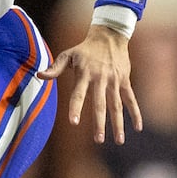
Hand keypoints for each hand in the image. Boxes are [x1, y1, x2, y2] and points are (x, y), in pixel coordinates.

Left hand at [37, 23, 140, 143]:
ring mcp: (114, 81)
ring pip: (117, 105)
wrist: (110, 36)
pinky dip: (136, 113)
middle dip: (99, 123)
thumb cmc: (85, 49)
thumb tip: (39, 75)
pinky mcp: (124, 81)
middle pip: (100, 104)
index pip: (79, 94)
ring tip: (119, 141)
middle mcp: (100, 79)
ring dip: (118, 123)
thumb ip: (54, 68)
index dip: (76, 108)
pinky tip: (138, 127)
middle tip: (98, 139)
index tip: (73, 122)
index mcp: (84, 74)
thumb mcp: (68, 55)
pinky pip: (131, 99)